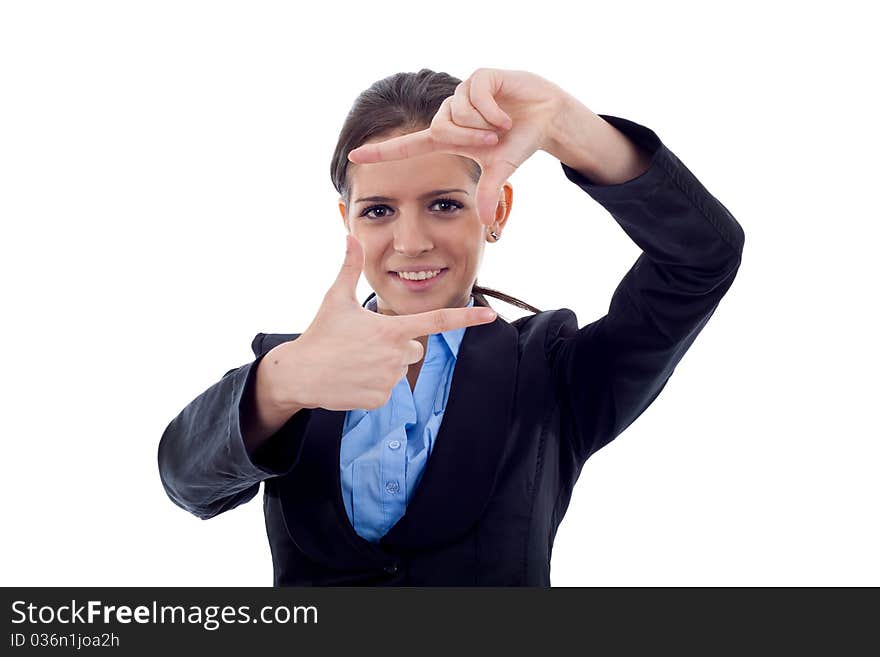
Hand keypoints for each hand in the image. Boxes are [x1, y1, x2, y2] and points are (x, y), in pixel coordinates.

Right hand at [266, 234, 497, 411]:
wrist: (300, 373)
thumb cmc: (320, 333)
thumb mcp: (335, 298)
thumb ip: (349, 267)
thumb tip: (351, 236)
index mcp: (391, 328)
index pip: (437, 322)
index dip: (467, 318)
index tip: (490, 316)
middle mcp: (395, 354)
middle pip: (413, 347)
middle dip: (395, 345)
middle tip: (364, 344)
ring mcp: (388, 379)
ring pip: (400, 368)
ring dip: (384, 365)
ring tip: (355, 361)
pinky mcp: (380, 399)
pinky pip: (387, 389)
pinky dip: (373, 385)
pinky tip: (353, 378)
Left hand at [347, 68, 567, 225]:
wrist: (546, 116)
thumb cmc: (518, 142)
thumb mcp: (500, 170)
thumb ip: (488, 192)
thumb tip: (487, 222)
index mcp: (447, 137)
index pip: (407, 146)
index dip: (382, 152)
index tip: (353, 156)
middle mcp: (449, 115)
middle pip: (441, 130)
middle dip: (471, 139)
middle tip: (495, 140)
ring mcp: (462, 94)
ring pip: (460, 113)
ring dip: (486, 124)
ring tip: (503, 123)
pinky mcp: (478, 77)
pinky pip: (477, 97)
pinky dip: (494, 110)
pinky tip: (507, 110)